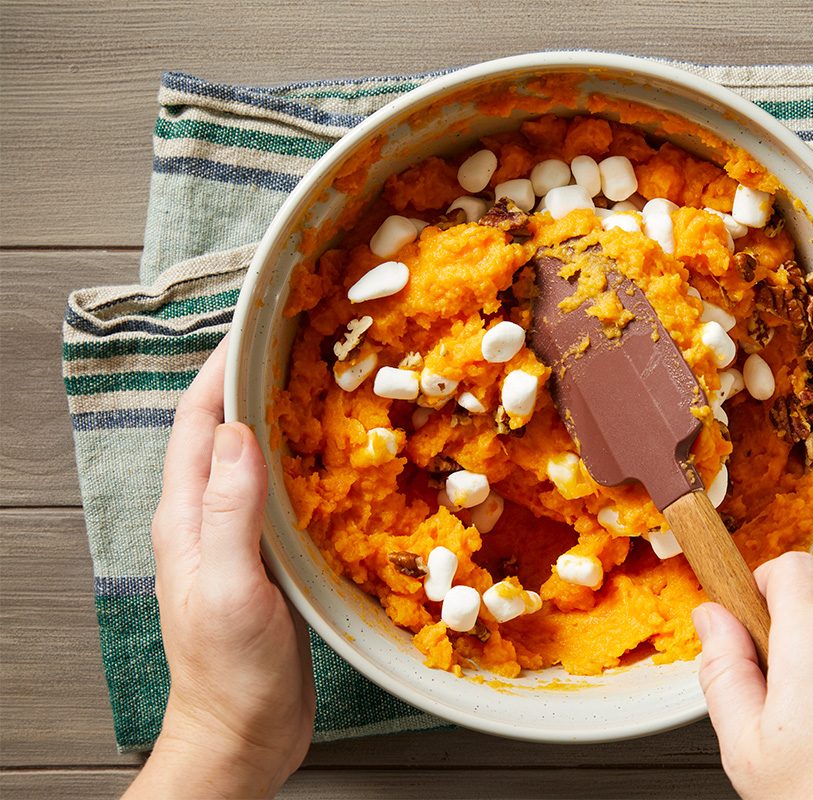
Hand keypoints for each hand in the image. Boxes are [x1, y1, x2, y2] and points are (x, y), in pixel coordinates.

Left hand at [126, 340, 315, 798]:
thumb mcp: (230, 589)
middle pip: (227, 430)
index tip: (260, 324)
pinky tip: (346, 460)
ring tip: (333, 386)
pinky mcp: (270, 561)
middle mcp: (207, 518)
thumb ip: (229, 512)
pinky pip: (286, 495)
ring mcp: (239, 539)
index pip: (198, 420)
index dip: (223, 367)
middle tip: (309, 344)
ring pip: (259, 459)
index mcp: (186, 517)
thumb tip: (239, 432)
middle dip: (260, 381)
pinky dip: (311, 465)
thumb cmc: (229, 672)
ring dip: (288, 419)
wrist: (243, 736)